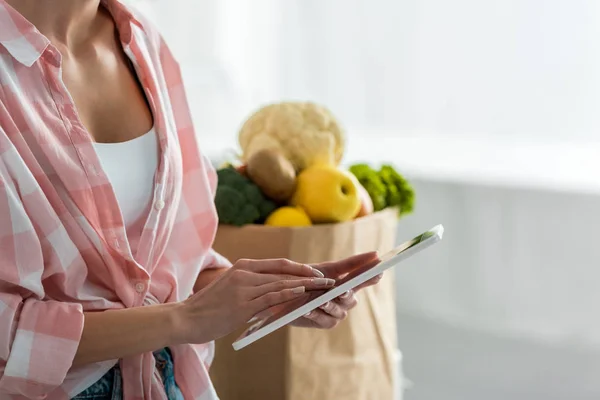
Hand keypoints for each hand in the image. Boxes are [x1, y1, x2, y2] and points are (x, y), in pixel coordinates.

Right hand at [175, 258, 334, 343]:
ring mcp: (244, 288)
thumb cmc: (210, 307)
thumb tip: (275, 290)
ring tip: (322, 288)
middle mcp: (245, 273)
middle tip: (327, 281)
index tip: (316, 272)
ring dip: (305, 286)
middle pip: (284, 272)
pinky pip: (271, 298)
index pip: (278, 264)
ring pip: (281, 284)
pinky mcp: (243, 305)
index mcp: (243, 267)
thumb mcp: (232, 288)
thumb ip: (252, 285)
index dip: (299, 267)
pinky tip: (303, 295)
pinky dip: (290, 296)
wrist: (187, 318)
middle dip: (308, 276)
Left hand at [290, 251, 381, 328]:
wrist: (286, 295)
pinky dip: (317, 314)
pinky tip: (309, 310)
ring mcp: (337, 312)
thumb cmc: (306, 278)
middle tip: (342, 291)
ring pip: (340, 311)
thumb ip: (351, 264)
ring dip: (331, 306)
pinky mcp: (326, 323)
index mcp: (347, 283)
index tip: (380, 270)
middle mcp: (345, 299)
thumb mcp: (326, 269)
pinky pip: (326, 320)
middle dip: (347, 294)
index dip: (371, 276)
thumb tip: (376, 255)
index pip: (363, 279)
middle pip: (351, 298)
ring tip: (322, 302)